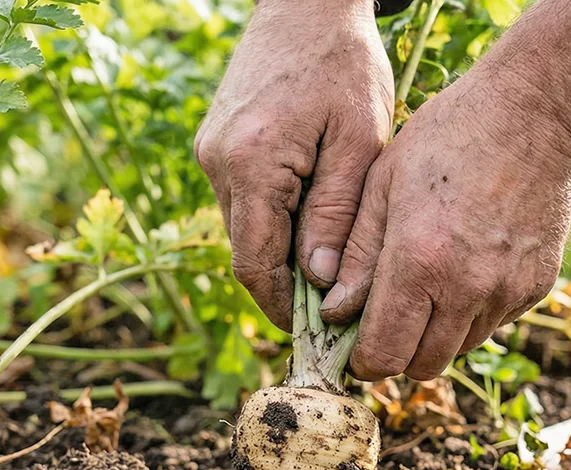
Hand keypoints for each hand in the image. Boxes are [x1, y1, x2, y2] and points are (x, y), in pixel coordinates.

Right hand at [194, 0, 391, 329]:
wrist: (306, 3)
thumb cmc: (346, 65)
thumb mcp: (360, 142)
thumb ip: (336, 215)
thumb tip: (321, 283)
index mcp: (253, 164)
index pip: (256, 265)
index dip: (283, 309)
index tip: (317, 337)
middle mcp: (218, 162)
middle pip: (246, 252)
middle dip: (285, 288)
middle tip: (333, 312)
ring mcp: (210, 151)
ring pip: (244, 229)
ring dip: (281, 254)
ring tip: (331, 267)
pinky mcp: (215, 142)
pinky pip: (243, 201)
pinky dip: (274, 221)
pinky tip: (312, 222)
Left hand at [317, 0, 570, 379]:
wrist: (537, 113)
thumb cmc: (447, 137)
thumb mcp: (381, 182)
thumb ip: (354, 253)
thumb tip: (333, 310)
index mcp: (418, 263)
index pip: (384, 356)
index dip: (363, 360)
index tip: (354, 345)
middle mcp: (466, 289)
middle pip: (422, 366)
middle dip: (397, 353)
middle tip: (385, 320)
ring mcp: (507, 291)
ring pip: (459, 349)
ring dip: (435, 334)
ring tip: (427, 285)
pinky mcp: (536, 286)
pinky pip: (494, 323)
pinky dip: (472, 312)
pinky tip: (465, 265)